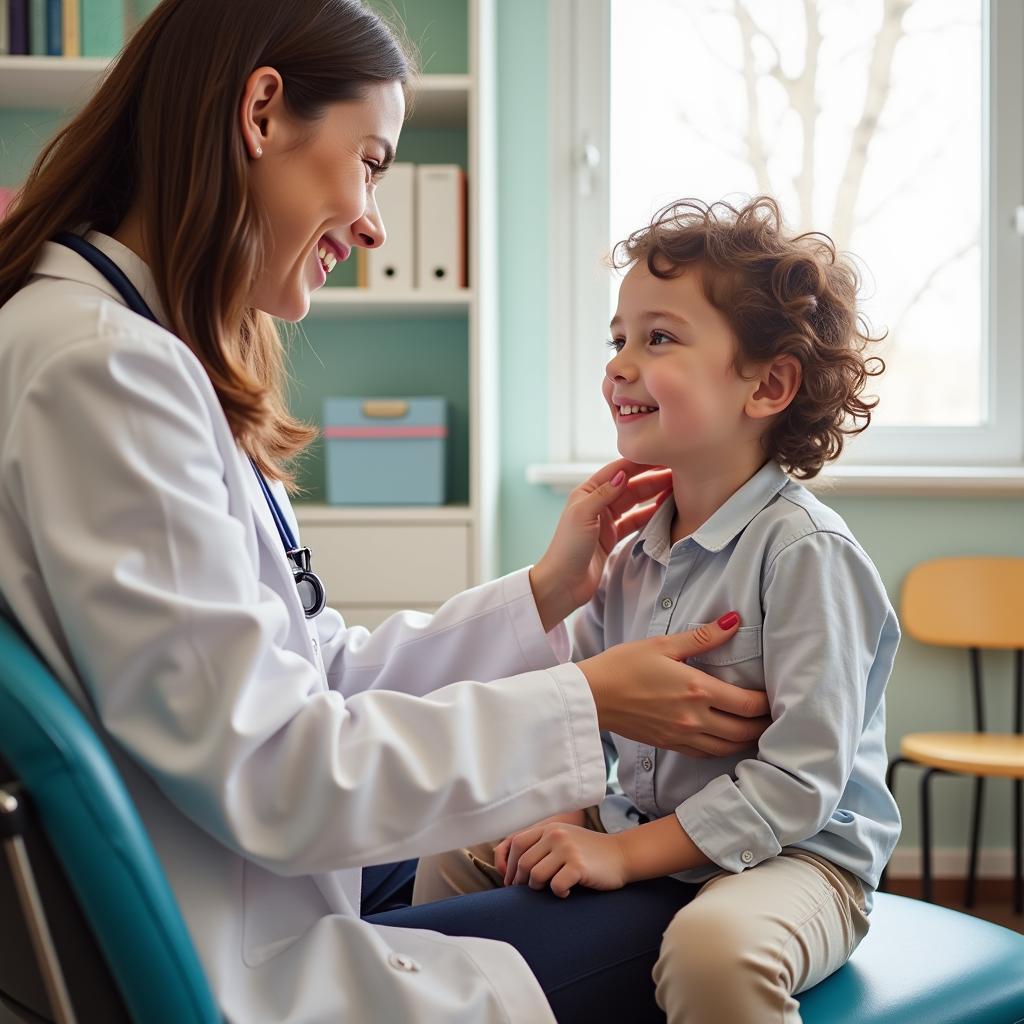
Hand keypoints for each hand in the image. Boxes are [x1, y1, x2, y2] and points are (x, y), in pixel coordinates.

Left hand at [500, 822, 628, 897]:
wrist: (622, 855)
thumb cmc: (589, 853)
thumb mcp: (563, 840)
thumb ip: (541, 846)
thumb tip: (510, 868)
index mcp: (549, 828)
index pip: (516, 843)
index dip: (509, 865)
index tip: (511, 882)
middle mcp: (556, 834)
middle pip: (523, 862)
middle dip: (522, 882)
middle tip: (529, 892)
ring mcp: (567, 849)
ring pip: (536, 875)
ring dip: (540, 888)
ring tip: (552, 888)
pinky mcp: (578, 865)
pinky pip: (556, 886)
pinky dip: (559, 893)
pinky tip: (568, 891)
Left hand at [529, 460, 671, 630]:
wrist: (563, 583)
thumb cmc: (566, 548)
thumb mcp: (583, 515)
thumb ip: (604, 493)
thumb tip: (623, 473)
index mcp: (586, 492)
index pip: (617, 470)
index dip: (639, 462)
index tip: (661, 455)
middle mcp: (596, 503)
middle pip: (629, 485)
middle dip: (652, 477)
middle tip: (676, 472)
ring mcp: (605, 520)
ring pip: (634, 502)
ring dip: (653, 495)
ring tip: (676, 488)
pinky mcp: (612, 537)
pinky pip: (635, 521)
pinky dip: (650, 515)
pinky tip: (665, 511)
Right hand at [579, 615, 771, 756]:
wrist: (592, 695)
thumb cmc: (624, 665)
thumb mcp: (663, 644)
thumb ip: (703, 636)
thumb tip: (734, 620)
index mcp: (697, 690)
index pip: (748, 704)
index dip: (768, 702)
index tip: (775, 693)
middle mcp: (694, 718)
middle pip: (745, 731)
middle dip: (765, 725)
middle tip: (775, 714)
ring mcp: (682, 735)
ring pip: (729, 748)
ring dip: (748, 740)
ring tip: (758, 728)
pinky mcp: (670, 744)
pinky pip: (707, 754)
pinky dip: (724, 749)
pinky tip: (728, 738)